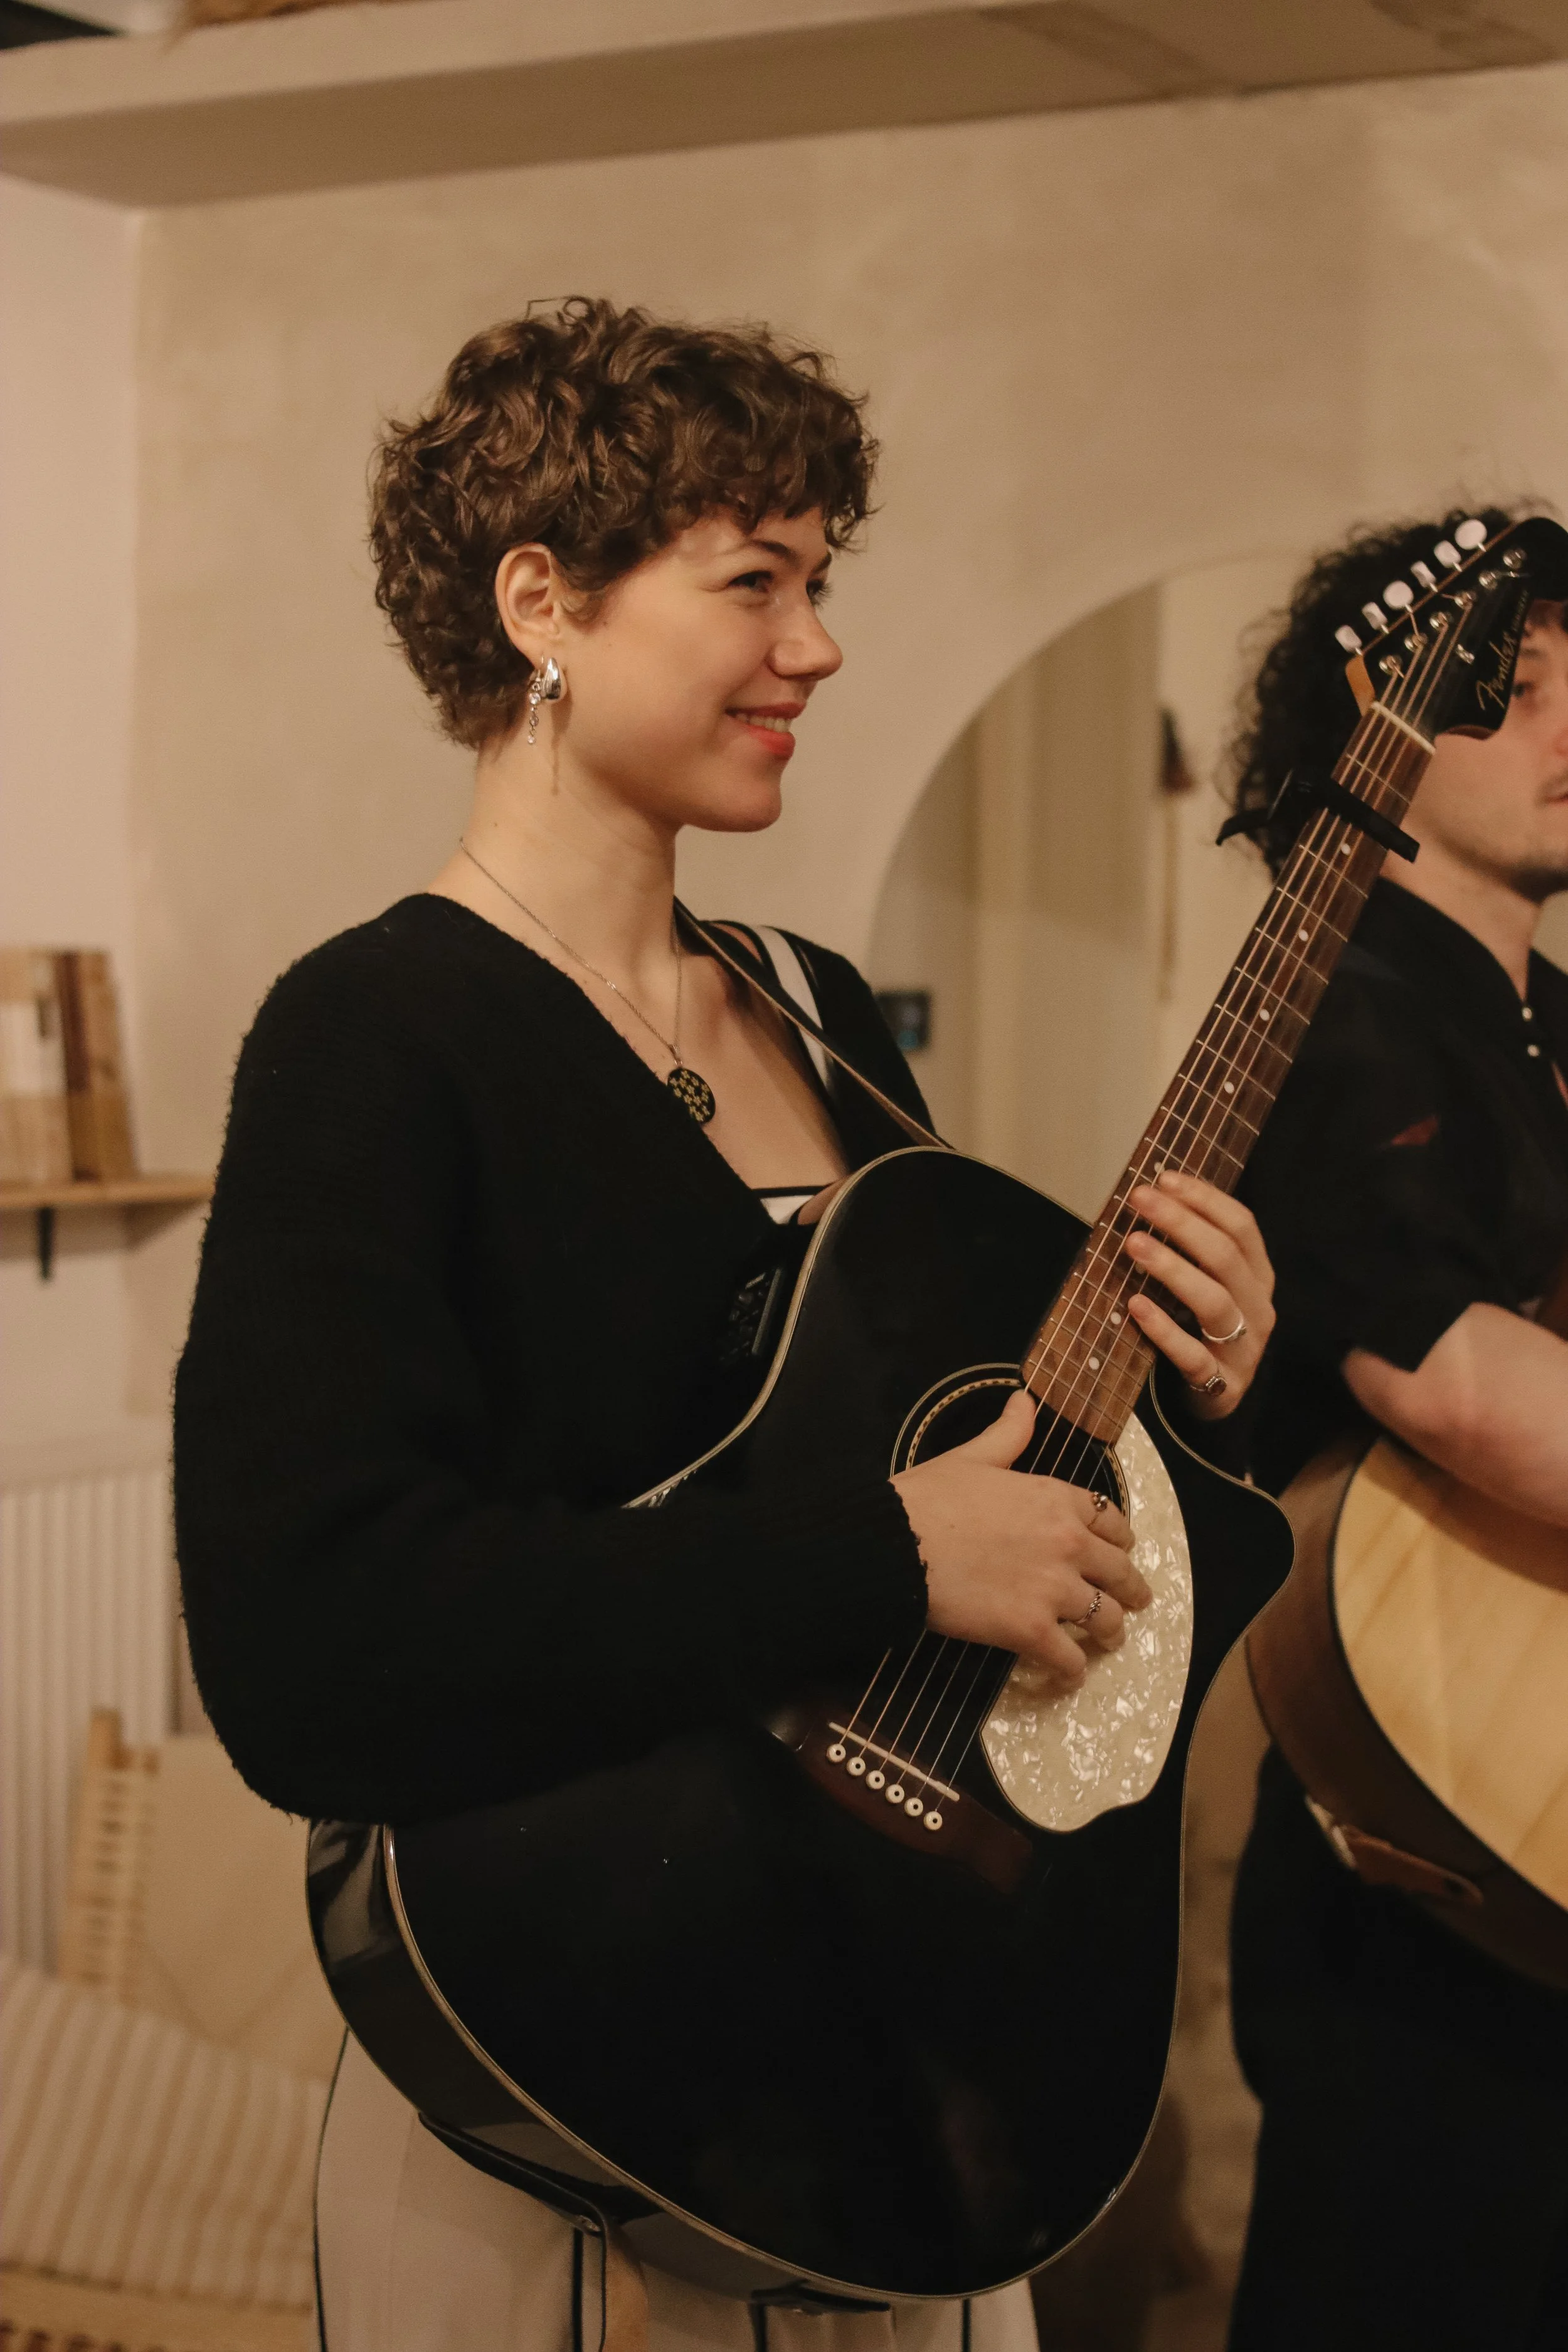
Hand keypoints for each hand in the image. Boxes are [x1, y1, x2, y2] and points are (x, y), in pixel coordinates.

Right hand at [892, 1389, 1152, 1687]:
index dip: (1121, 1541)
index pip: (1113, 1522)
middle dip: (1131, 1590)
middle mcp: (1069, 1544)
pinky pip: (1069, 1661)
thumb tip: (1024, 1398)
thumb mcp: (973, 1457)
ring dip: (1110, 1633)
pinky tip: (1067, 1676)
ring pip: (1106, 1619)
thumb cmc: (929, 1497)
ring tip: (1106, 1642)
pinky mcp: (1032, 1631)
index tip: (1121, 1553)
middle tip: (1134, 1603)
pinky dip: (1072, 1672)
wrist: (895, 1544)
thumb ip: (1008, 1433)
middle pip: (1120, 1573)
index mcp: (1058, 1499)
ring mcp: (1054, 1590)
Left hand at [1122, 1171, 1274, 1419]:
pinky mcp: (1223, 1384)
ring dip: (1172, 1268)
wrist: (1217, 1402)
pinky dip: (1164, 1329)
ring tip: (1132, 1244)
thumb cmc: (1203, 1331)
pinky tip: (1136, 1306)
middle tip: (1139, 1200)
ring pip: (1214, 1300)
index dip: (1205, 1199)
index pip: (1242, 1226)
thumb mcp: (1208, 1286)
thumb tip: (1151, 1198)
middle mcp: (1258, 1307)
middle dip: (1181, 1222)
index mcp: (1258, 1276)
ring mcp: (1244, 1348)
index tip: (1163, 1178)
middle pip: (1226, 1256)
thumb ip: (1191, 1250)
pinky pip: (1193, 1355)